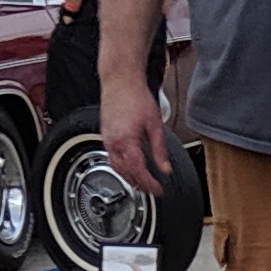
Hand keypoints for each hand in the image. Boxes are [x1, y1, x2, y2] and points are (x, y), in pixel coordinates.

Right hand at [103, 63, 170, 197]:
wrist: (120, 80)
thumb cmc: (135, 96)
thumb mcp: (155, 125)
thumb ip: (159, 149)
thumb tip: (165, 168)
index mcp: (126, 140)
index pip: (138, 170)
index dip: (148, 183)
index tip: (157, 189)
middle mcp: (113, 142)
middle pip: (125, 172)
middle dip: (138, 184)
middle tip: (151, 190)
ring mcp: (107, 138)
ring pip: (116, 167)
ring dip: (129, 178)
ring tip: (141, 183)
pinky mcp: (105, 134)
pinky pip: (111, 157)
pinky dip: (121, 167)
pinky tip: (129, 168)